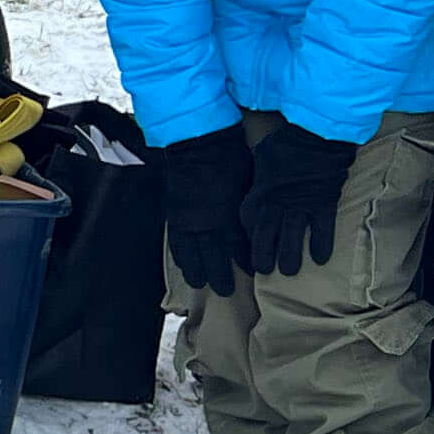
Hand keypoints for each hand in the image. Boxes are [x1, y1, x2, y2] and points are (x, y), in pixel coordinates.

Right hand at [155, 124, 250, 299]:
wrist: (198, 142)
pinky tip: (182, 264)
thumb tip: (259, 218)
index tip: (252, 272)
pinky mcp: (174, 213)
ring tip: (200, 284)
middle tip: (224, 292)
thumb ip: (250, 205)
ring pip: (192, 253)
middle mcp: (208, 224)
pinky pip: (175, 240)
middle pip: (214, 257)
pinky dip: (179, 254)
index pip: (238, 246)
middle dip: (220, 275)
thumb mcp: (249, 182)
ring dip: (197, 270)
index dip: (245, 261)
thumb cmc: (231, 157)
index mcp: (229, 215)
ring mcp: (188, 220)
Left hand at [239, 123, 358, 279]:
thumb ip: (256, 174)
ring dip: (290, 255)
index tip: (245, 246)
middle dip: (263, 253)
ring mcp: (302, 203)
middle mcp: (278, 200)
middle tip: (263, 271)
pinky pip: (323, 228)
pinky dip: (321, 244)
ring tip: (288, 272)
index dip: (246, 235)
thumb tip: (253, 183)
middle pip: (267, 233)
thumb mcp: (261, 155)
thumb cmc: (286, 142)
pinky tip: (321, 260)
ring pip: (293, 235)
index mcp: (260, 189)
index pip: (248, 218)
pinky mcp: (324, 203)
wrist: (318, 133)